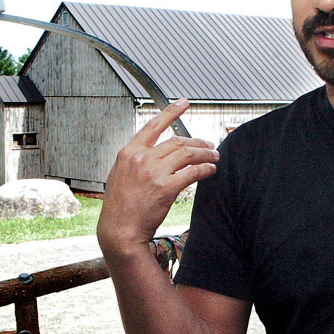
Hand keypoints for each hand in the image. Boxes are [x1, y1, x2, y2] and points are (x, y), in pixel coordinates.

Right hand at [97, 99, 218, 257]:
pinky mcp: (165, 188)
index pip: (153, 126)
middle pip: (176, 141)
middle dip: (197, 141)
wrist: (120, 230)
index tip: (182, 103)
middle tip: (208, 144)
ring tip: (214, 156)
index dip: (170, 112)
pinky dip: (205, 169)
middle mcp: (141, 158)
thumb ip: (136, 161)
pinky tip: (210, 170)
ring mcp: (153, 172)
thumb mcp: (120, 175)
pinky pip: (192, 172)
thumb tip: (154, 152)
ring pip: (187, 153)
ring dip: (205, 153)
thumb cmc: (120, 207)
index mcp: (128, 152)